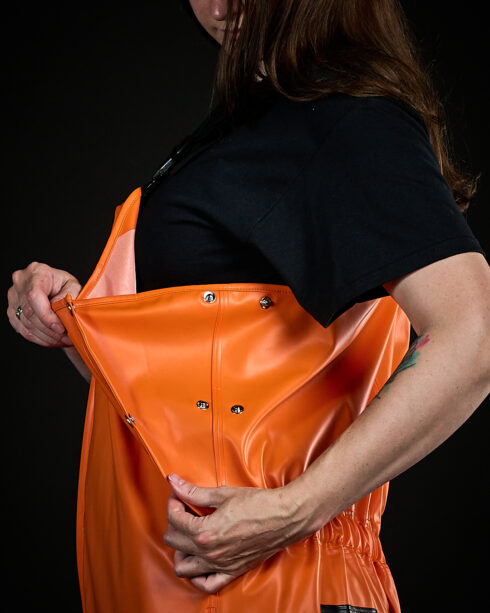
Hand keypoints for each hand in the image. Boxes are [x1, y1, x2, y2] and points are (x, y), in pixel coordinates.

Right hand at [7, 261, 81, 346]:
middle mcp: (21, 282)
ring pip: (26, 324)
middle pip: (30, 313)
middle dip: (50, 329)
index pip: (34, 296)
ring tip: (63, 339)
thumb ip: (69, 295)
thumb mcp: (73, 286)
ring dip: (47, 336)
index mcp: (36, 272)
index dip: (47, 316)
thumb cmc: (64, 285)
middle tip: (67, 337)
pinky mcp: (12, 311)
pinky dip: (39, 338)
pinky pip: (23, 330)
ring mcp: (13, 297)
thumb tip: (58, 308)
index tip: (60, 328)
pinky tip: (52, 339)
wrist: (55, 288)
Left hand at [164, 474, 316, 594]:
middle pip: (174, 541)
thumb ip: (194, 492)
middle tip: (185, 510)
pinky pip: (206, 584)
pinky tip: (199, 559)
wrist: (284, 517)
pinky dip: (197, 575)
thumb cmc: (257, 503)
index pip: (174, 519)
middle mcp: (210, 553)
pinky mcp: (231, 572)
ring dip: (180, 550)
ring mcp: (220, 565)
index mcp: (206, 532)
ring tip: (189, 534)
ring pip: (183, 568)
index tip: (178, 495)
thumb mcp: (223, 494)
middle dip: (175, 522)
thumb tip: (173, 482)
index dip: (173, 502)